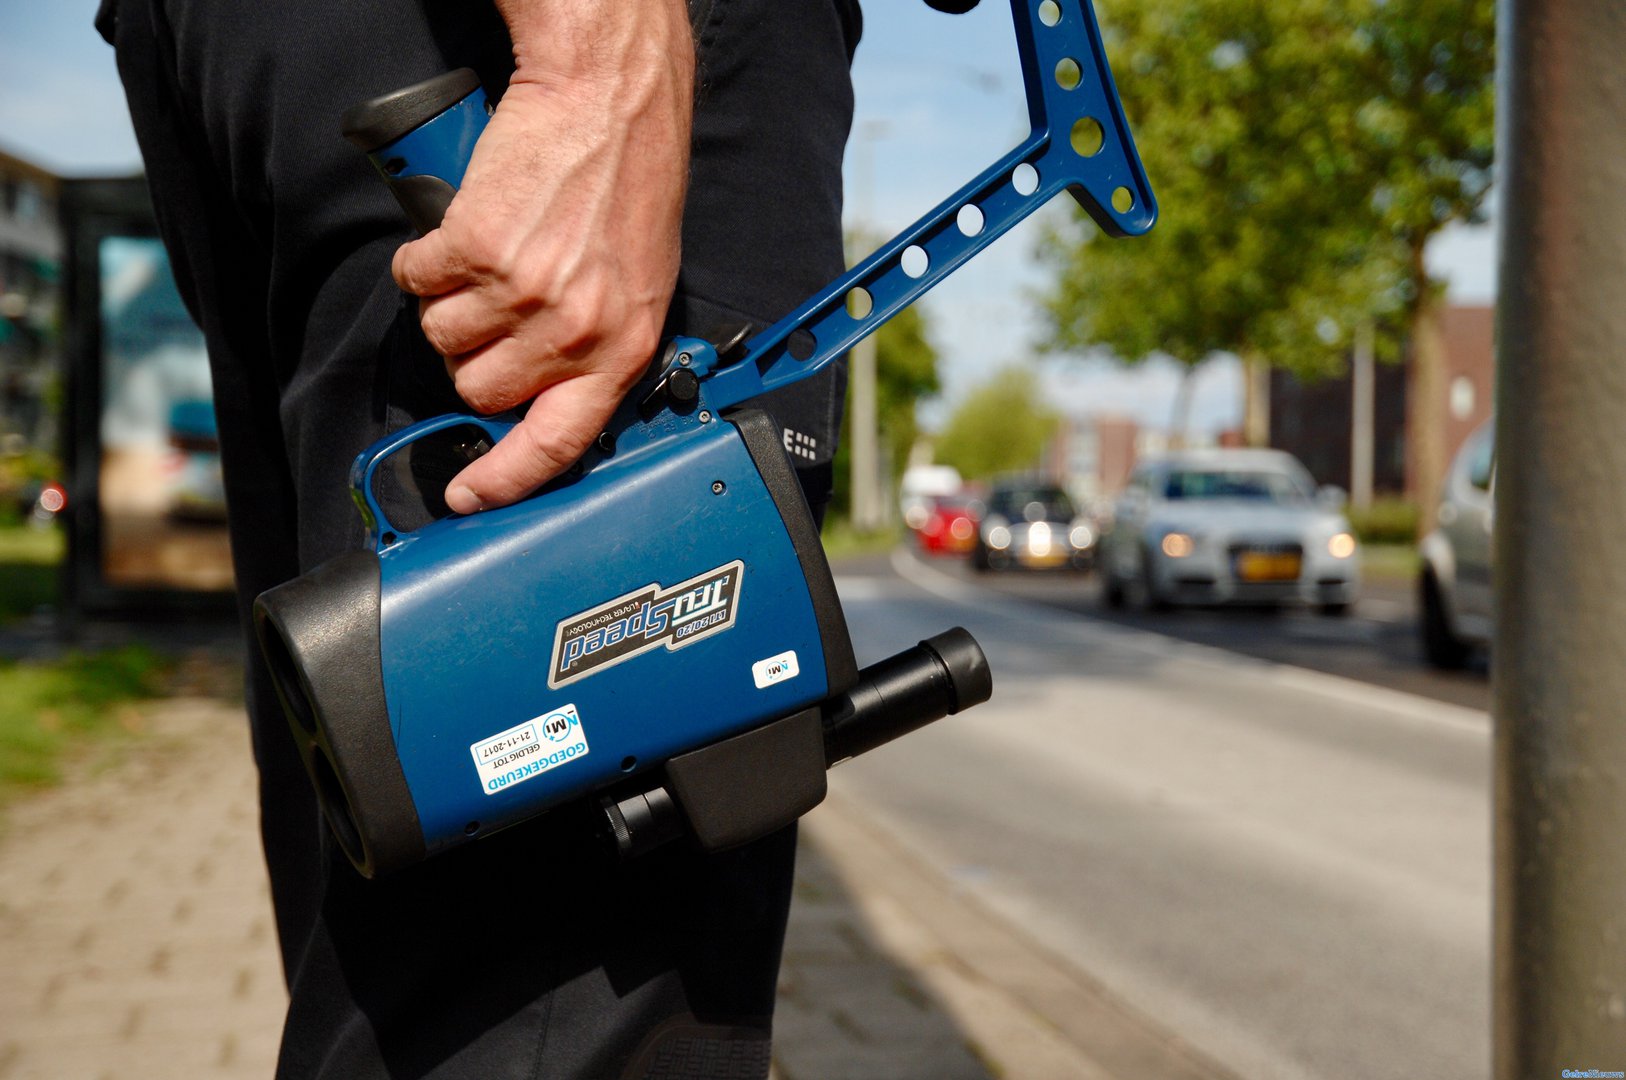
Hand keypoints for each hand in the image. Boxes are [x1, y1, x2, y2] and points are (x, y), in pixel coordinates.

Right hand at [391, 0, 694, 513]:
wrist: (610, 99)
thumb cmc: (630, 185)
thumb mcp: (639, 286)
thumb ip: (598, 348)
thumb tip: (546, 399)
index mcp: (622, 348)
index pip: (558, 443)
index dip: (506, 481)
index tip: (469, 498)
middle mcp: (574, 329)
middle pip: (481, 390)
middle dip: (477, 356)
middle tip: (501, 307)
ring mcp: (523, 290)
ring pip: (443, 337)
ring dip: (451, 303)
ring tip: (491, 258)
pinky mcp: (476, 247)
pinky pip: (417, 281)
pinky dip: (426, 259)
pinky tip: (463, 230)